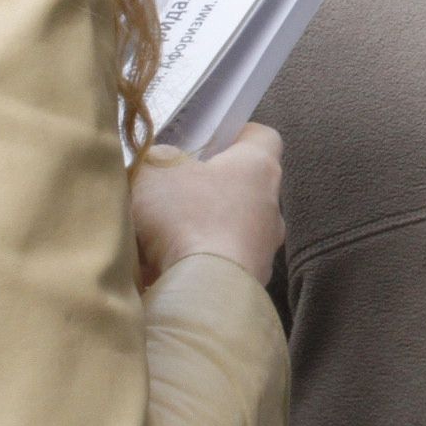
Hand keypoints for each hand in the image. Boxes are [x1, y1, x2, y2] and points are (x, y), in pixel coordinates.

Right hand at [131, 123, 284, 286]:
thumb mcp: (154, 172)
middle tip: (171, 194)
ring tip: (157, 241)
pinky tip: (164, 272)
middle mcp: (271, 206)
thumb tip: (161, 163)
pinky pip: (221, 265)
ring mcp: (264, 247)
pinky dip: (197, 265)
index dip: (236, 134)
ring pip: (230, 229)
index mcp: (258, 166)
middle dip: (207, 189)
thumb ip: (157, 159)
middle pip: (241, 187)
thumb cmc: (186, 218)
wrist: (205, 291)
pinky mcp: (251, 282)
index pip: (262, 137)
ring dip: (199, 232)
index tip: (209, 139)